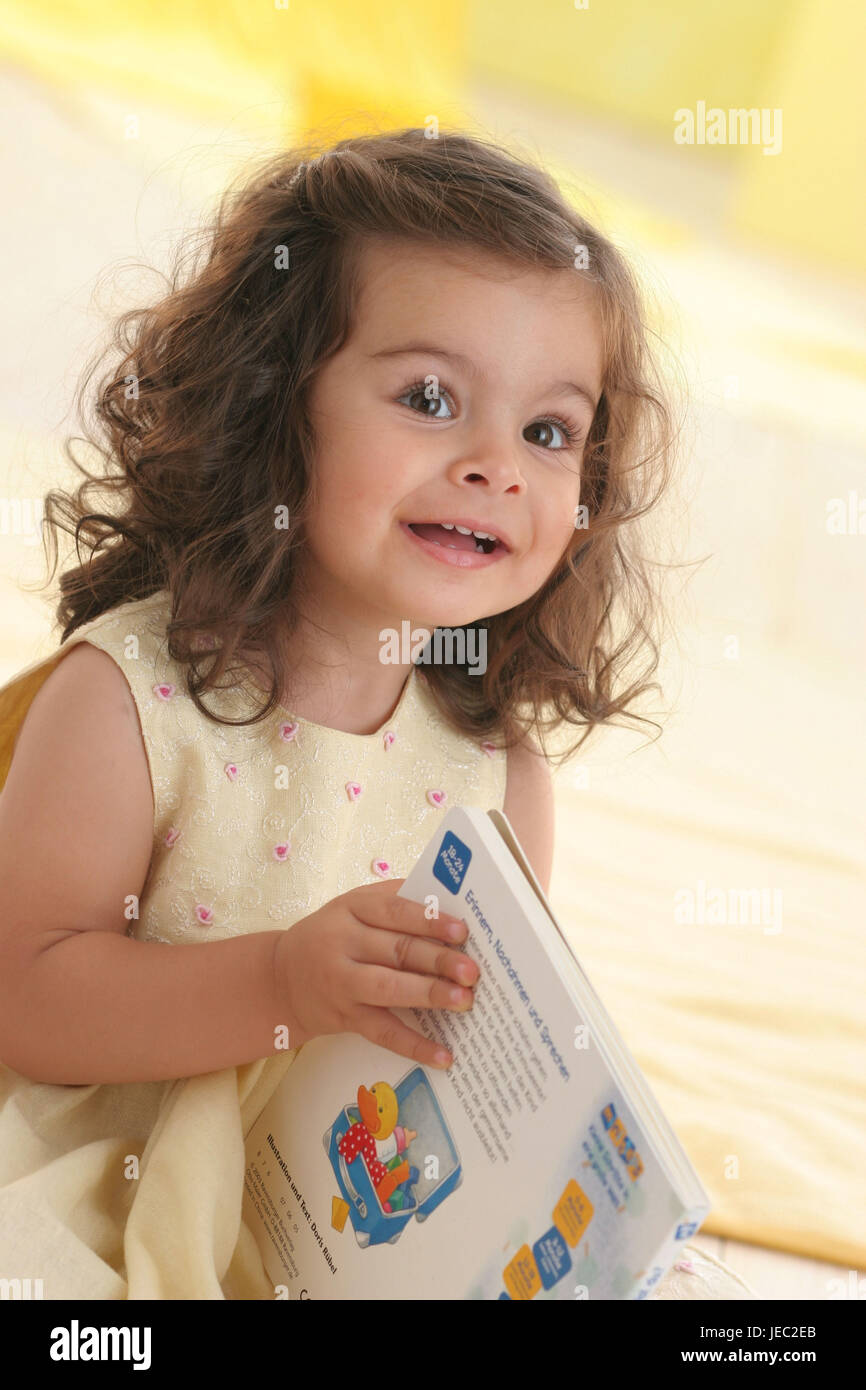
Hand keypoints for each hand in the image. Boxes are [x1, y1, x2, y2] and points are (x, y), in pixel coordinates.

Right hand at [274, 878, 476, 1068]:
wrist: (280, 978)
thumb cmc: (332, 936)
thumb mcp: (353, 907)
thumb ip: (395, 901)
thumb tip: (450, 905)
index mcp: (350, 908)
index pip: (394, 910)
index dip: (429, 921)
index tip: (462, 931)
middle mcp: (343, 943)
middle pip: (396, 950)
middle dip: (438, 960)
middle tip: (472, 971)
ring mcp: (342, 983)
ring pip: (389, 988)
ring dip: (429, 994)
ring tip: (465, 1001)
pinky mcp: (344, 1018)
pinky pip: (382, 1032)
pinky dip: (414, 1045)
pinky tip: (443, 1055)